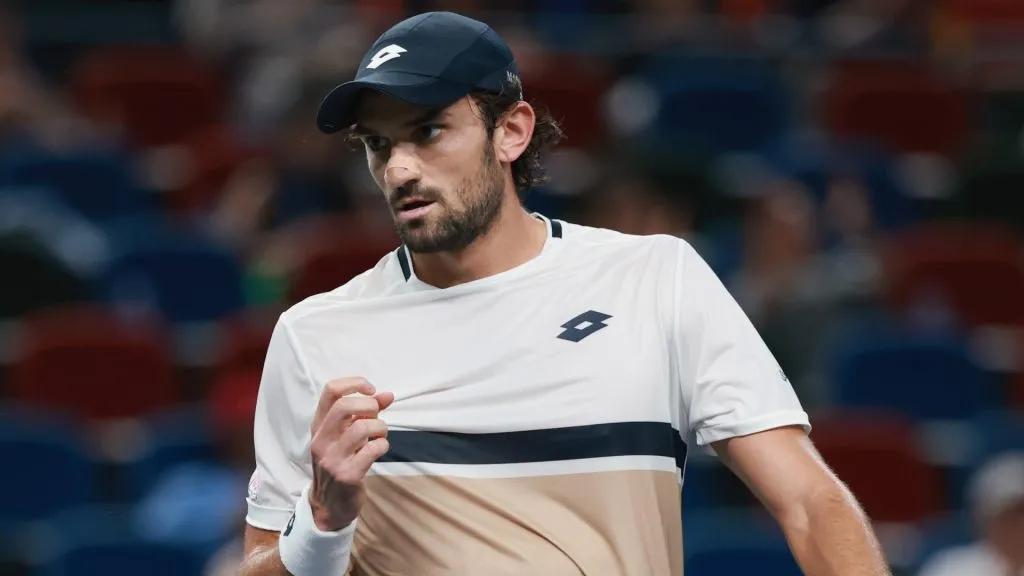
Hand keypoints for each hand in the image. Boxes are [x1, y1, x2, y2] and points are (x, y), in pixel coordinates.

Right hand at [308, 377, 394, 531]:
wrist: (329, 505)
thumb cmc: (340, 463)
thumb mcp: (346, 436)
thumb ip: (365, 414)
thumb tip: (387, 395)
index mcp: (318, 426)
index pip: (330, 390)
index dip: (355, 383)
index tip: (370, 391)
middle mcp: (321, 440)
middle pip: (345, 405)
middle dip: (370, 406)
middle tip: (376, 417)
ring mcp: (332, 458)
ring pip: (362, 427)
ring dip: (380, 428)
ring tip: (379, 437)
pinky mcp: (347, 475)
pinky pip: (373, 450)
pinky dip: (382, 446)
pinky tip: (379, 450)